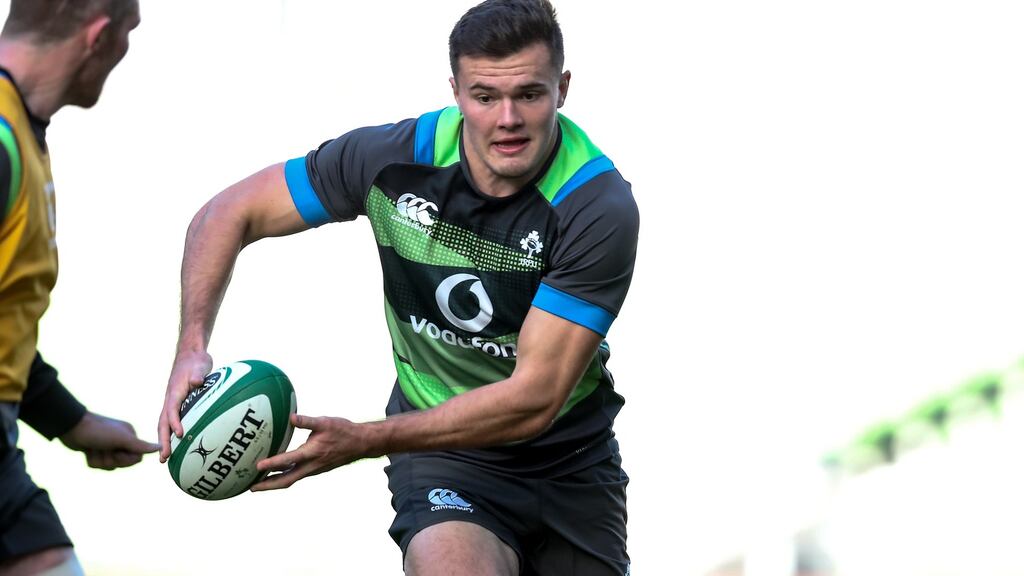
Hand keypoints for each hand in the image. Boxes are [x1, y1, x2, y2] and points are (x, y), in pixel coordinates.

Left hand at [59, 412, 158, 469]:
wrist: (71, 428)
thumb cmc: (99, 431)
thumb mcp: (121, 439)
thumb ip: (141, 446)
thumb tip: (161, 447)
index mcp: (130, 436)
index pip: (136, 458)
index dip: (125, 459)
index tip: (116, 450)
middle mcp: (121, 441)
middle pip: (123, 463)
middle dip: (111, 460)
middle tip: (103, 448)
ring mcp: (107, 446)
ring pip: (109, 466)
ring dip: (100, 460)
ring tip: (93, 448)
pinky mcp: (95, 451)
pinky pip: (98, 465)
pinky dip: (91, 461)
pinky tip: (87, 451)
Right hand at [158, 349, 212, 461]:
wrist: (191, 356)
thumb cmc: (196, 362)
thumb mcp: (199, 366)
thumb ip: (198, 374)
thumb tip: (197, 382)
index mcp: (174, 392)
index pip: (172, 409)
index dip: (175, 422)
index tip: (179, 434)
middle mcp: (170, 400)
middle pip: (163, 423)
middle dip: (162, 440)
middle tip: (164, 458)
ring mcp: (172, 403)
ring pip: (164, 424)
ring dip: (164, 441)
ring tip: (165, 458)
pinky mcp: (177, 405)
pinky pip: (171, 422)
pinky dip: (170, 434)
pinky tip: (176, 446)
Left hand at [250, 414, 365, 491]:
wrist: (361, 443)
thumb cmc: (343, 431)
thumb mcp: (325, 422)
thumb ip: (306, 421)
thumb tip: (291, 417)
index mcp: (312, 454)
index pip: (288, 461)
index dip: (272, 464)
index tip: (257, 467)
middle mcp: (311, 466)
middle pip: (286, 480)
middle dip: (268, 486)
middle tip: (251, 488)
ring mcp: (313, 469)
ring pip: (291, 479)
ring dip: (275, 483)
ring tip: (259, 483)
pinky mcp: (316, 469)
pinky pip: (297, 475)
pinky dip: (284, 476)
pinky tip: (278, 472)